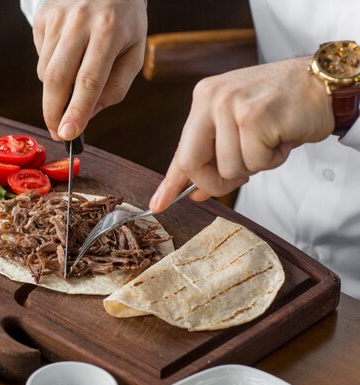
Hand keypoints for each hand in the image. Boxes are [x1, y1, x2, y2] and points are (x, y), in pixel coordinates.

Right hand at [32, 0, 146, 140]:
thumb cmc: (124, 23)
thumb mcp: (134, 53)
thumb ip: (115, 88)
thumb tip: (87, 116)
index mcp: (109, 31)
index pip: (89, 80)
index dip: (76, 112)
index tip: (67, 135)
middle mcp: (80, 21)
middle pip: (57, 79)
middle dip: (52, 113)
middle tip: (57, 132)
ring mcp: (58, 17)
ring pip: (45, 72)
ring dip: (55, 90)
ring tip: (74, 79)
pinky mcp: (42, 17)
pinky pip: (40, 57)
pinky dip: (51, 67)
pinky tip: (68, 54)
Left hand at [149, 57, 334, 211]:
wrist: (325, 82)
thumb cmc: (282, 107)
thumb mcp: (238, 126)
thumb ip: (215, 155)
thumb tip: (195, 192)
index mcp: (204, 99)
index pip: (181, 150)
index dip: (171, 182)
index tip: (158, 204)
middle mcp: (212, 99)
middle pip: (192, 163)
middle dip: (215, 182)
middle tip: (241, 176)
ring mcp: (231, 106)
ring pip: (229, 168)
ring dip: (256, 165)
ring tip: (271, 139)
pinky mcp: (253, 117)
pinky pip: (255, 162)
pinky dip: (273, 159)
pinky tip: (282, 137)